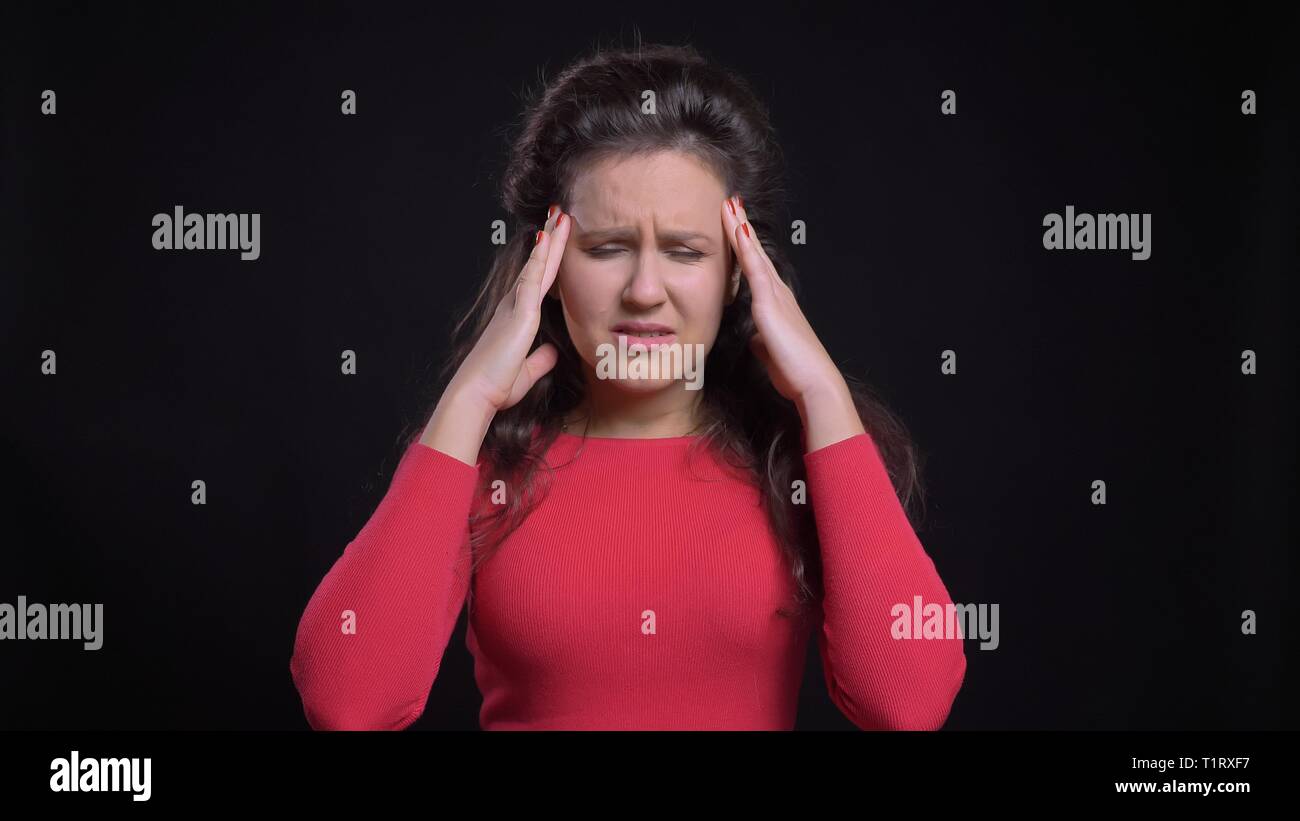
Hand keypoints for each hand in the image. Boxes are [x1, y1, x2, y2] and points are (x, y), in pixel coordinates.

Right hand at [448, 206, 570, 412]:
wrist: (477, 394)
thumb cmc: (496, 386)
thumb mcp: (526, 371)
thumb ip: (540, 360)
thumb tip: (552, 353)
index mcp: (516, 318)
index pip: (538, 281)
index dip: (548, 259)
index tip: (556, 238)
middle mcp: (514, 306)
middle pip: (538, 265)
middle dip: (551, 239)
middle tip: (560, 213)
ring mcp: (517, 307)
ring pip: (538, 265)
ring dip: (550, 239)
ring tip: (560, 214)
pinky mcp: (521, 314)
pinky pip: (533, 278)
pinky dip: (541, 257)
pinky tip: (548, 237)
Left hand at [721, 195, 841, 402]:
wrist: (814, 383)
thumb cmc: (795, 372)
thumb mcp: (771, 354)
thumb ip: (762, 341)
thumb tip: (755, 339)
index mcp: (778, 306)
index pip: (757, 270)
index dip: (746, 248)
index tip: (735, 227)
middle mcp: (779, 295)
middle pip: (756, 254)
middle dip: (743, 228)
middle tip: (732, 203)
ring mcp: (776, 296)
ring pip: (755, 254)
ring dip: (741, 228)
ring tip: (730, 204)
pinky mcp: (770, 304)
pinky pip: (755, 269)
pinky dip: (746, 248)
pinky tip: (738, 229)